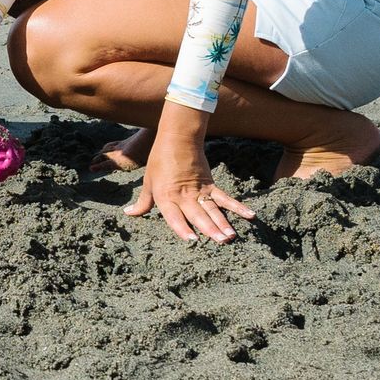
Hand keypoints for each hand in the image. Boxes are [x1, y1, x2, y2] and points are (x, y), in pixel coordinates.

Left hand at [124, 106, 254, 243]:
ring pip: (213, 209)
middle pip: (198, 215)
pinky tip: (249, 215)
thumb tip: (129, 214)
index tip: (192, 241)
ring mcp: (199, 191)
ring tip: (231, 236)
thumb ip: (143, 202)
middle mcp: (183, 196)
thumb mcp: (148, 182)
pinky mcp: (210, 185)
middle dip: (210, 230)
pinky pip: (225, 198)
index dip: (183, 228)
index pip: (175, 216)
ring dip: (223, 223)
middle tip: (221, 242)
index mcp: (166, 197)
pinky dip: (237, 207)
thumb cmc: (160, 160)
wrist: (178, 138)